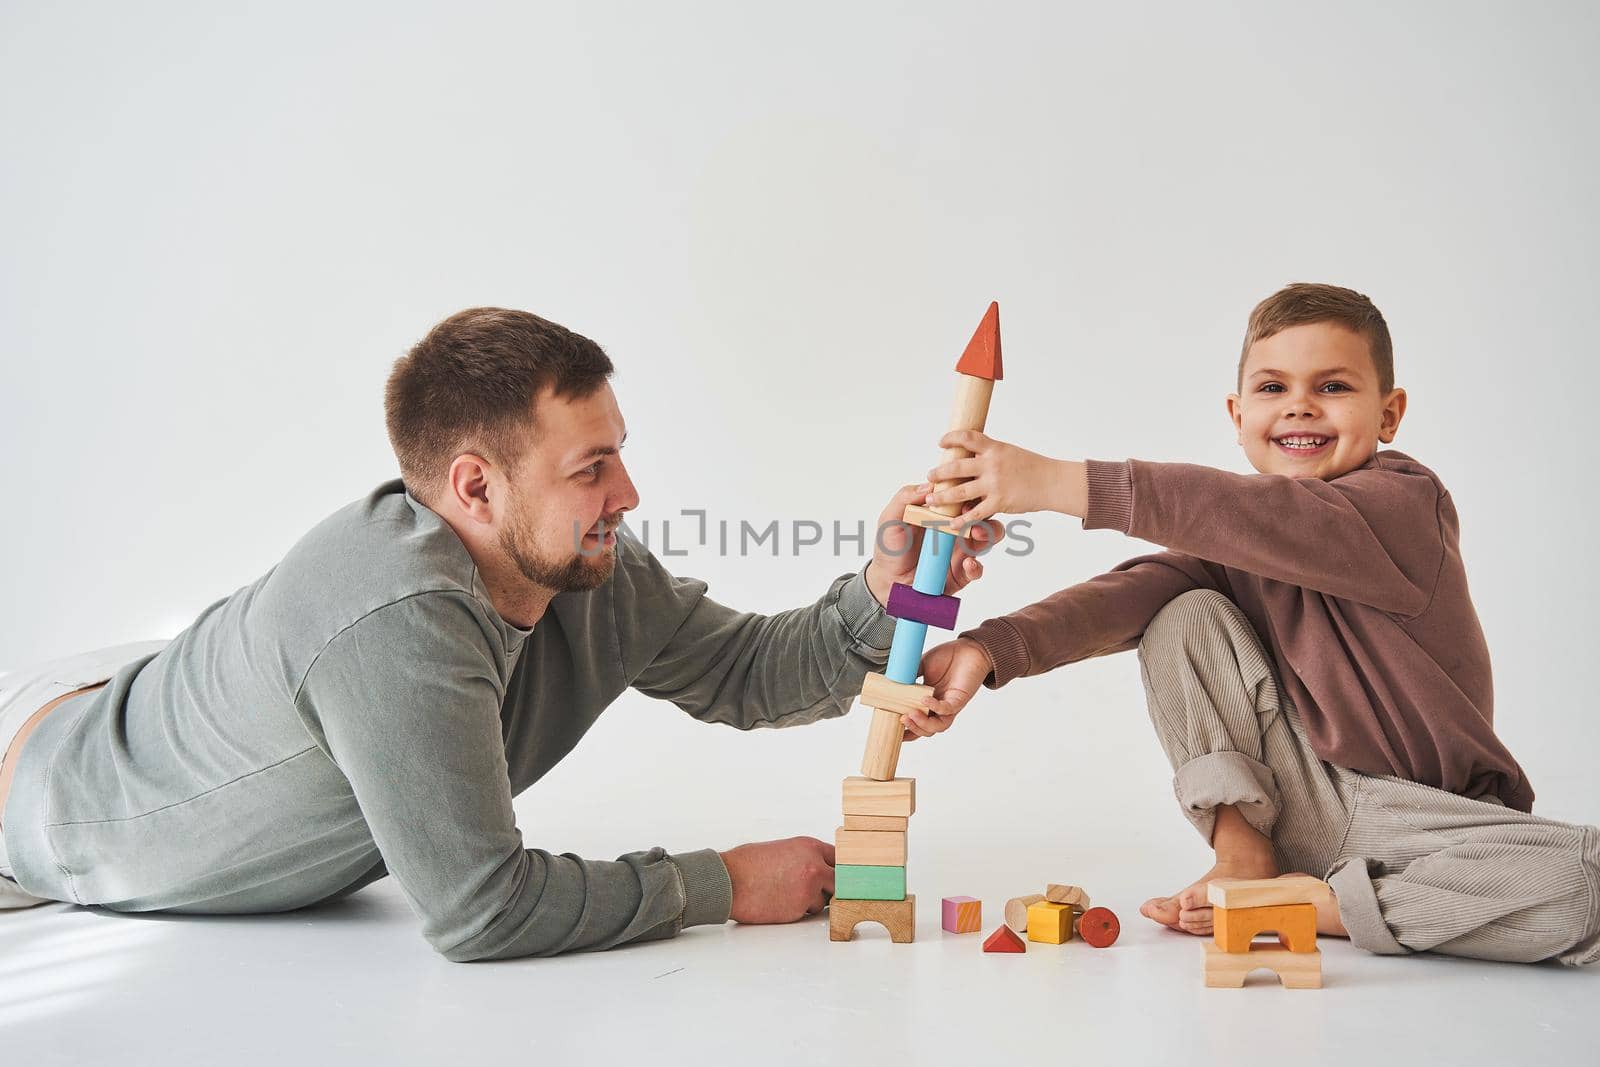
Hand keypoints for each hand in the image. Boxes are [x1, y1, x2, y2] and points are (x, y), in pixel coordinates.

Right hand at [720, 836, 835, 923]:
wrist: (729, 881)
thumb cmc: (747, 864)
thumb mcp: (783, 849)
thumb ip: (805, 857)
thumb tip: (819, 867)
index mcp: (809, 846)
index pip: (839, 858)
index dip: (835, 869)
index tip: (834, 876)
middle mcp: (814, 866)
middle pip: (839, 882)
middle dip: (828, 888)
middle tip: (813, 890)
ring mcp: (809, 888)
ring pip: (824, 900)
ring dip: (811, 901)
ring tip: (785, 894)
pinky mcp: (800, 907)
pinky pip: (808, 912)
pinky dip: (798, 911)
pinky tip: (779, 902)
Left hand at [864, 483, 1004, 606]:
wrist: (887, 580)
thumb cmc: (890, 547)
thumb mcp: (890, 519)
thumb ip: (904, 498)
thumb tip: (928, 486)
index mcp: (940, 514)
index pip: (961, 498)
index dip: (967, 494)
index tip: (963, 495)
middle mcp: (954, 530)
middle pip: (980, 515)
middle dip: (983, 512)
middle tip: (974, 515)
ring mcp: (960, 551)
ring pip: (985, 539)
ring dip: (987, 535)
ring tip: (977, 535)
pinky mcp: (961, 573)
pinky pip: (976, 569)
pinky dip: (975, 566)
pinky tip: (967, 564)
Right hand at [899, 637, 993, 739]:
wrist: (969, 649)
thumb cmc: (947, 657)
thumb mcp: (922, 665)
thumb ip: (908, 674)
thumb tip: (891, 681)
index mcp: (928, 702)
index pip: (917, 722)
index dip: (906, 731)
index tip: (891, 730)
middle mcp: (939, 707)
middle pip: (927, 730)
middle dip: (913, 729)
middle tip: (901, 720)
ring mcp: (949, 705)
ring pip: (938, 726)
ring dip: (923, 724)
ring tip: (910, 715)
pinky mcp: (959, 699)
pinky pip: (947, 709)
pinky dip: (935, 707)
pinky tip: (925, 700)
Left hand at [925, 430, 1086, 526]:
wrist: (1053, 482)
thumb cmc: (1033, 467)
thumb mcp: (1010, 452)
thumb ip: (990, 454)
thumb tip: (970, 453)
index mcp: (995, 448)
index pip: (968, 437)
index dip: (951, 438)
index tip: (940, 442)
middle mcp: (992, 464)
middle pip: (957, 466)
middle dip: (939, 472)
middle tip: (929, 476)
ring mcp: (994, 484)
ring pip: (960, 491)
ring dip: (942, 496)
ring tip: (931, 499)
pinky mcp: (999, 502)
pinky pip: (975, 513)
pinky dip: (962, 520)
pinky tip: (951, 523)